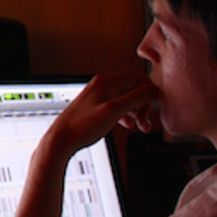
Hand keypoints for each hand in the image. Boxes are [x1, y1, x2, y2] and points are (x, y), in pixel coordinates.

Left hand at [42, 71, 157, 157]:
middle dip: (143, 104)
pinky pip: (118, 106)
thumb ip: (135, 99)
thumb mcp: (113, 111)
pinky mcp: (97, 106)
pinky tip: (127, 125)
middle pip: (133, 88)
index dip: (149, 91)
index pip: (138, 77)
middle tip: (145, 121)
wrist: (61, 139)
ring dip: (136, 112)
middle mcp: (102, 85)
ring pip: (126, 99)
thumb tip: (152, 90)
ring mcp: (99, 95)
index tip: (155, 106)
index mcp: (106, 81)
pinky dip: (126, 115)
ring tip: (140, 126)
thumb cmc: (82, 125)